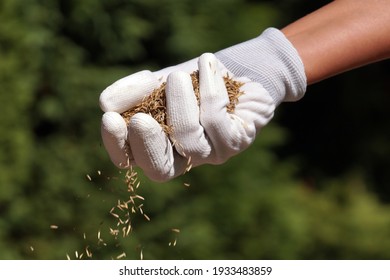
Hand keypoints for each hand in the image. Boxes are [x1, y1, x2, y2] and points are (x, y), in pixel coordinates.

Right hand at [99, 28, 306, 181]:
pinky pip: (215, 121)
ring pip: (189, 141)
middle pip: (161, 170)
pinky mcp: (235, 141)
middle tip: (139, 120)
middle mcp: (184, 157)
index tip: (109, 119)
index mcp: (159, 147)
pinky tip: (206, 64)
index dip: (118, 145)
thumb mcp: (157, 82)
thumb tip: (105, 103)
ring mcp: (211, 153)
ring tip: (177, 75)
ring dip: (180, 104)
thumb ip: (132, 93)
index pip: (131, 160)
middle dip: (147, 145)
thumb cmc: (193, 82)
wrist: (237, 70)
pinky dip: (207, 89)